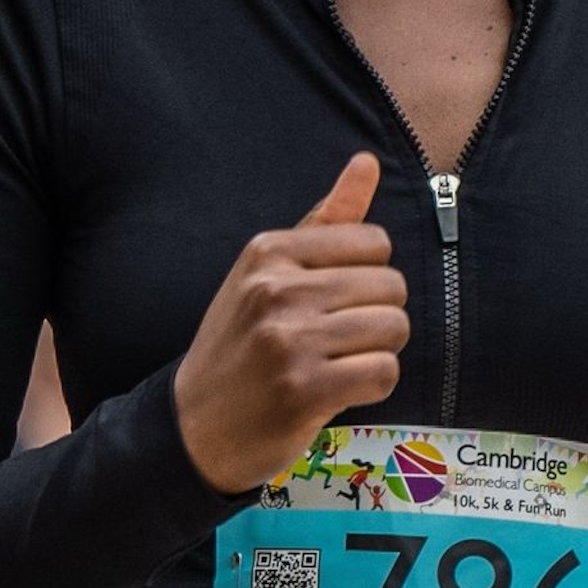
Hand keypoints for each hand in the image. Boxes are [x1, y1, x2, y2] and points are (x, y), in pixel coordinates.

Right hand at [172, 155, 407, 492]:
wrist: (194, 425)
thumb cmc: (239, 344)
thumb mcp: (266, 273)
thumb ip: (325, 221)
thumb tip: (367, 162)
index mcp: (267, 252)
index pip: (374, 242)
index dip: (368, 276)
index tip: (336, 301)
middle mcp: (275, 289)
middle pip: (391, 286)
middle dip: (378, 315)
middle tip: (339, 339)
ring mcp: (288, 340)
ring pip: (393, 328)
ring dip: (377, 351)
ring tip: (339, 363)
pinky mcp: (304, 390)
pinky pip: (384, 372)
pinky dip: (373, 385)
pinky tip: (340, 390)